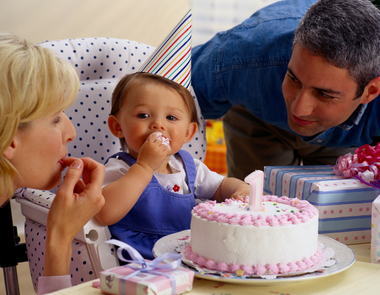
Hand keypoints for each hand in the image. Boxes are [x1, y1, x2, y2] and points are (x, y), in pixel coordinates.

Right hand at [43, 157, 104, 275]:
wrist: (60, 236)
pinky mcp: (91, 204)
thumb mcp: (63, 193)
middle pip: (94, 174)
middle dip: (81, 168)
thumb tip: (78, 162)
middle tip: (68, 165)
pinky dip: (78, 185)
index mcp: (95, 194)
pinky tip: (68, 190)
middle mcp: (99, 197)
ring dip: (78, 177)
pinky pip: (86, 189)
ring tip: (65, 180)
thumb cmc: (61, 220)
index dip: (86, 161)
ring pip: (89, 181)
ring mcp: (96, 201)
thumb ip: (72, 175)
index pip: (98, 168)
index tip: (75, 160)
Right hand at [136, 132, 169, 171]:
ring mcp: (159, 150)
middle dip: (162, 139)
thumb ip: (149, 142)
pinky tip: (166, 148)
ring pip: (165, 143)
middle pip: (160, 139)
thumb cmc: (143, 157)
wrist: (144, 166)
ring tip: (165, 143)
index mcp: (148, 143)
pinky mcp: (163, 155)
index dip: (158, 134)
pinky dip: (167, 147)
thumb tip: (157, 137)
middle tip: (163, 139)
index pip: (155, 135)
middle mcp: (154, 145)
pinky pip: (167, 149)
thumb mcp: (144, 147)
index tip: (159, 134)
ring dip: (165, 143)